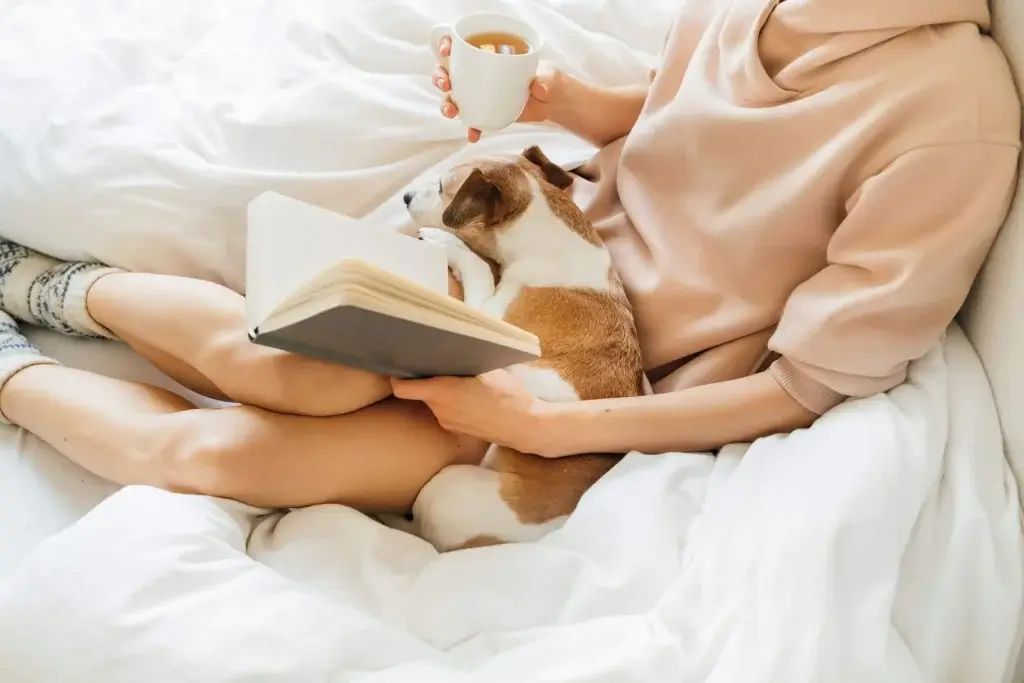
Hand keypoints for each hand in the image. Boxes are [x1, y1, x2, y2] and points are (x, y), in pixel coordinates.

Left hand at [391, 370, 556, 453]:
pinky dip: (450, 404)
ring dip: (440, 392)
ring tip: (459, 381)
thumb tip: (451, 346)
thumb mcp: (488, 369)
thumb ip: (463, 360)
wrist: (526, 426)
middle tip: (439, 364)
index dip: (398, 376)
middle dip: (426, 380)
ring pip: (434, 402)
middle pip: (420, 392)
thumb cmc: (508, 395)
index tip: (403, 364)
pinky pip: (445, 412)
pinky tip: (469, 398)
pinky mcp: (457, 430)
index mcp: (443, 392)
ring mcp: (447, 423)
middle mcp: (440, 410)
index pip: (402, 388)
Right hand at [433, 35, 564, 142]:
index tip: (447, 51)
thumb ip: (544, 79)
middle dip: (440, 77)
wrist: (553, 101)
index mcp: (488, 54)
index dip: (447, 45)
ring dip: (446, 104)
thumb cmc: (549, 78)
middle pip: (448, 71)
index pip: (460, 45)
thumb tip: (538, 87)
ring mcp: (478, 94)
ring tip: (451, 111)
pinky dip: (471, 128)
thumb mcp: (549, 74)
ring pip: (453, 97)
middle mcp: (477, 73)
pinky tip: (473, 135)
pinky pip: (471, 121)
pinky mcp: (484, 112)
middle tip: (446, 84)